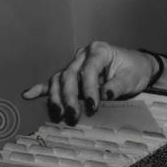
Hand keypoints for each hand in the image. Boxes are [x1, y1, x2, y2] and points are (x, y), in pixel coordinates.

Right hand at [21, 41, 157, 124]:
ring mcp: (75, 63)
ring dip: (56, 98)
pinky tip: (28, 95)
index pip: (88, 70)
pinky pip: (55, 81)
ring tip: (58, 114)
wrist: (138, 67)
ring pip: (59, 79)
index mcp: (99, 50)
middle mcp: (83, 55)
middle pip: (69, 75)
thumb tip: (104, 94)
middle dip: (70, 97)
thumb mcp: (132, 77)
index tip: (92, 106)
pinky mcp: (72, 74)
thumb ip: (118, 85)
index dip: (89, 89)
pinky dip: (42, 89)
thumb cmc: (135, 70)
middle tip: (73, 115)